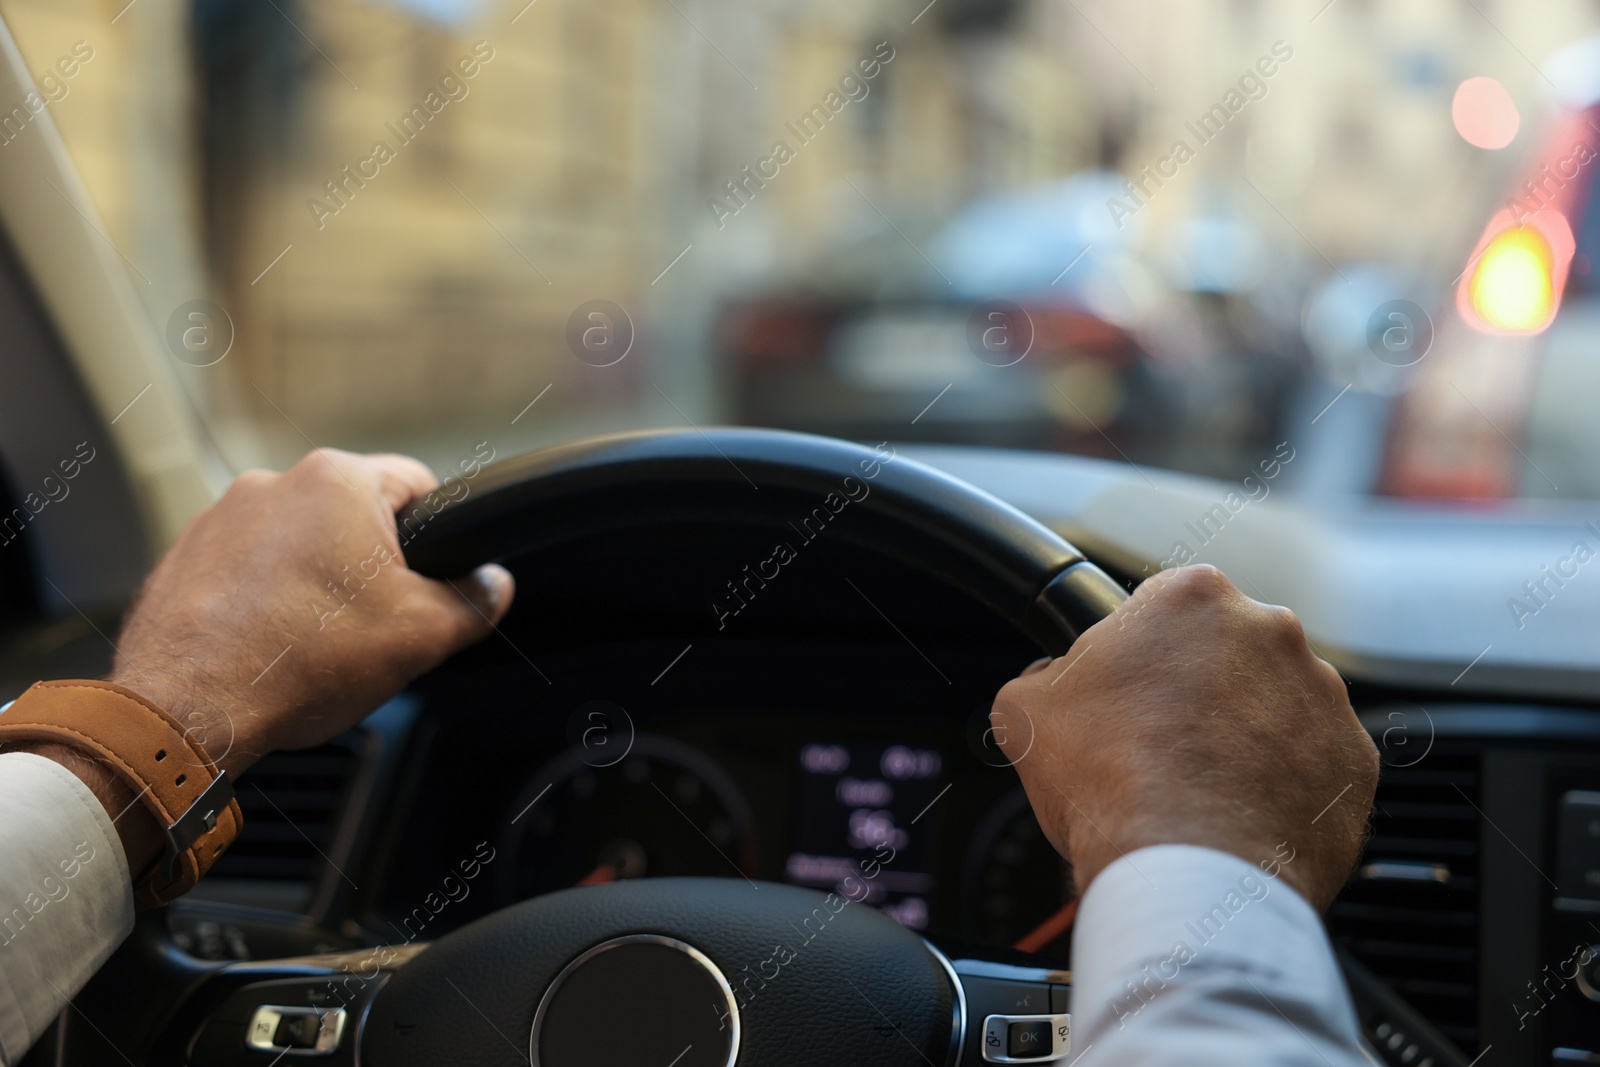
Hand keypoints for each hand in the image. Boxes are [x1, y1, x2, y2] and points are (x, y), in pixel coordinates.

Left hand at [107, 449, 513, 777]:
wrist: (188, 710)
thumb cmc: (298, 663)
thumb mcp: (423, 635)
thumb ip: (475, 601)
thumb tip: (494, 585)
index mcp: (339, 482)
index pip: (420, 485)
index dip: (439, 536)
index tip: (431, 579)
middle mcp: (276, 482)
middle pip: (356, 516)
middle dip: (371, 566)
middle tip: (375, 623)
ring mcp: (223, 515)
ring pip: (301, 542)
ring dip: (316, 580)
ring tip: (317, 640)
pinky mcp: (187, 552)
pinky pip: (250, 566)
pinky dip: (266, 596)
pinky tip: (273, 641)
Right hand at [991, 565, 1377, 910]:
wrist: (1185, 871)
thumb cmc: (1110, 782)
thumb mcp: (1024, 710)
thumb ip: (1044, 675)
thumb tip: (1053, 682)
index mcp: (1193, 598)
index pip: (1161, 606)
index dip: (1136, 653)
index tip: (1126, 691)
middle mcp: (1271, 631)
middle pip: (1225, 651)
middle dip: (1197, 690)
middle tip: (1156, 744)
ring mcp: (1323, 695)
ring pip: (1274, 704)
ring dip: (1243, 735)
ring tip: (1197, 788)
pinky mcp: (1354, 760)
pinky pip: (1313, 762)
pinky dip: (1283, 783)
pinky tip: (1237, 813)